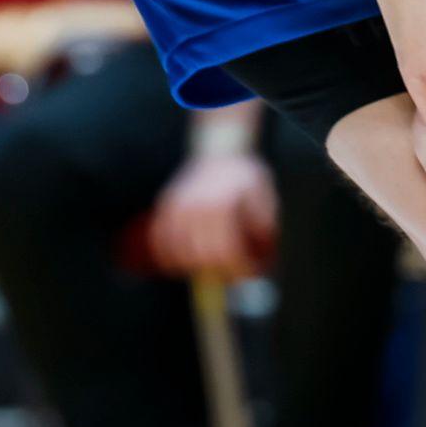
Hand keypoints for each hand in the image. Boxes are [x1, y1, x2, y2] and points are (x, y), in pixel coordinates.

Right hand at [146, 150, 277, 275]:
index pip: (225, 250)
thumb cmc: (246, 179)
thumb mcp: (265, 196)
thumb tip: (260, 263)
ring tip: (208, 268)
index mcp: (222, 203)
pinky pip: (160, 240)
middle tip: (230, 275)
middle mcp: (197, 205)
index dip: (237, 269)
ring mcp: (178, 205)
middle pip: (201, 256)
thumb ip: (264, 228)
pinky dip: (167, 257)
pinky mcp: (166, 205)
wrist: (221, 152)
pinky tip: (180, 264)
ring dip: (192, 268)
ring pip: (178, 253)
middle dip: (218, 273)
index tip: (246, 275)